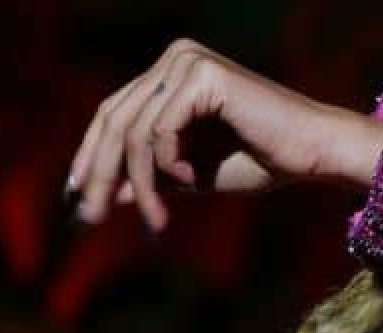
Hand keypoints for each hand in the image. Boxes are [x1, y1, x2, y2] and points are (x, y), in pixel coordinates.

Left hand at [65, 38, 382, 230]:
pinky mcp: (202, 75)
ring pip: (136, 132)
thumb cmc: (258, 162)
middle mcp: (174, 59)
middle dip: (99, 174)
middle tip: (90, 219)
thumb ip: (149, 178)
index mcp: (168, 75)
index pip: (112, 113)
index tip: (74, 197)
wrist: (309, 154)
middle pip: (115, 120)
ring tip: (156, 223)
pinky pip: (162, 129)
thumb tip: (105, 193)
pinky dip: (169, 165)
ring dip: (140, 186)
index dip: (89, 156)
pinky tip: (190, 181)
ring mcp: (186, 62)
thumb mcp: (188, 176)